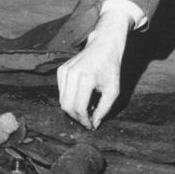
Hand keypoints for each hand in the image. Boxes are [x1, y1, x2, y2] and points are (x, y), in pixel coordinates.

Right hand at [56, 11, 132, 128]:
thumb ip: (104, 109)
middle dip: (77, 118)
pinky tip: (81, 97)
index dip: (85, 121)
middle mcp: (71, 75)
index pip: (79, 108)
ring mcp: (64, 71)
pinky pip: (61, 92)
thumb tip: (94, 123)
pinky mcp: (61, 70)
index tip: (91, 126)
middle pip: (66, 106)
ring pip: (62, 101)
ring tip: (87, 108)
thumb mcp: (113, 90)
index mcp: (86, 79)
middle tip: (88, 121)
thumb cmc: (111, 68)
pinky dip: (69, 99)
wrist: (103, 46)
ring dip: (73, 109)